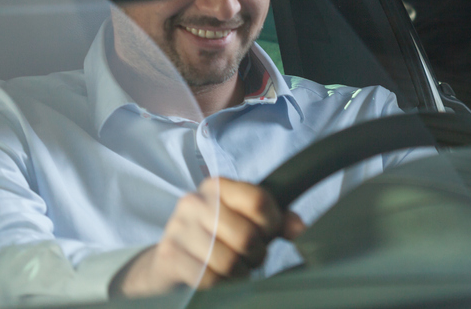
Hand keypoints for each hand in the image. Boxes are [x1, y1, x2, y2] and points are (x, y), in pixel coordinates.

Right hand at [114, 177, 304, 295]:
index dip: (272, 223)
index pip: (258, 200)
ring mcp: (179, 228)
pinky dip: (221, 284)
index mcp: (217, 186)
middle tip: (251, 256)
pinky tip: (219, 277)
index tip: (270, 233)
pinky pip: (209, 278)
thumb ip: (277, 221)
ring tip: (235, 268)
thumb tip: (301, 229)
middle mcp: (195, 201)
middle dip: (256, 254)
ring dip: (240, 272)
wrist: (169, 260)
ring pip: (229, 261)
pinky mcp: (169, 255)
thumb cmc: (215, 238)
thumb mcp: (246, 221)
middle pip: (246, 235)